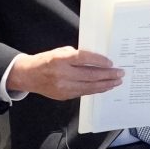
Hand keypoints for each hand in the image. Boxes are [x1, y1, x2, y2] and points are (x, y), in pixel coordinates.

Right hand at [7, 47, 122, 100]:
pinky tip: (104, 87)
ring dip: (105, 85)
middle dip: (107, 75)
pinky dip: (96, 89)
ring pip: (89, 87)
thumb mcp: (59, 52)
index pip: (83, 59)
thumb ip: (76, 56)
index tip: (110, 63)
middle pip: (90, 75)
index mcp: (60, 59)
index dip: (98, 61)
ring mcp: (63, 87)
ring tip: (116, 82)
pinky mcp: (65, 96)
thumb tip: (96, 61)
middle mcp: (62, 74)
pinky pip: (84, 93)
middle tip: (120, 73)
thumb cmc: (46, 60)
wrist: (29, 76)